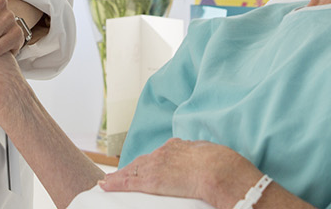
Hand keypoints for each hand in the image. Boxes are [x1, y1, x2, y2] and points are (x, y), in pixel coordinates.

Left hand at [100, 138, 263, 208]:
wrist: (220, 171)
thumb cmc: (225, 166)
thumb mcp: (213, 156)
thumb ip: (203, 158)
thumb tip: (206, 163)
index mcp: (180, 146)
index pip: (161, 154)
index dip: (152, 161)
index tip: (148, 165)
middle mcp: (164, 152)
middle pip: (143, 161)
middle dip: (132, 168)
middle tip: (121, 174)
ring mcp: (156, 165)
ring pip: (132, 170)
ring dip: (120, 176)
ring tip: (109, 181)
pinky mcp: (151, 181)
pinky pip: (128, 182)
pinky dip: (115, 183)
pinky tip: (105, 185)